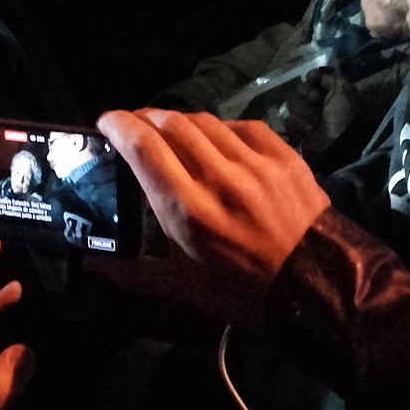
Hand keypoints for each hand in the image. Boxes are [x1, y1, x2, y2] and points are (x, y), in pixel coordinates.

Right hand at [91, 109, 329, 321]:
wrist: (318, 286)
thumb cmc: (244, 292)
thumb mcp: (184, 290)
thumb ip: (133, 275)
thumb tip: (91, 264)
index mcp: (187, 210)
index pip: (144, 148)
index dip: (119, 126)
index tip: (107, 122)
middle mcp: (218, 177)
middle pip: (172, 124)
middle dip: (146, 117)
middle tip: (135, 125)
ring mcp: (254, 163)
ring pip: (206, 121)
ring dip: (181, 120)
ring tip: (172, 129)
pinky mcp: (283, 156)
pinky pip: (242, 127)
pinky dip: (221, 127)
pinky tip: (216, 138)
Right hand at [287, 67, 359, 158]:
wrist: (339, 143)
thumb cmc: (343, 115)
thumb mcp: (343, 89)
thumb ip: (329, 76)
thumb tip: (313, 74)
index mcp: (326, 91)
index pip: (309, 79)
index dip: (310, 80)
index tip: (312, 82)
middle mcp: (314, 102)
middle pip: (297, 90)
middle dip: (305, 97)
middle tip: (314, 102)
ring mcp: (304, 116)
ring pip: (291, 105)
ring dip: (304, 114)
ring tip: (314, 122)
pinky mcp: (297, 130)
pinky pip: (289, 121)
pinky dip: (300, 126)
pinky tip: (309, 131)